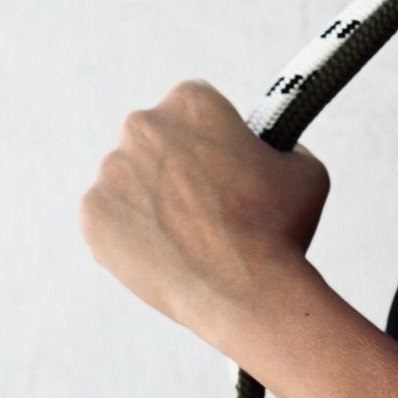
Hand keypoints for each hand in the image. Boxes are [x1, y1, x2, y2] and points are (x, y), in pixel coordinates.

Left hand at [77, 78, 329, 346]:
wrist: (248, 294)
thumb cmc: (280, 233)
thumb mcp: (305, 173)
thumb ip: (284, 148)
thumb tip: (275, 151)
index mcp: (192, 102)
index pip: (195, 108)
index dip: (214, 141)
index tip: (226, 170)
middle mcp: (142, 126)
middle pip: (156, 142)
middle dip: (177, 171)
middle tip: (209, 212)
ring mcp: (111, 171)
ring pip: (132, 184)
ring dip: (155, 206)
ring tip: (194, 244)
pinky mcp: (92, 215)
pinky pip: (110, 221)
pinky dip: (133, 238)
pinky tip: (169, 257)